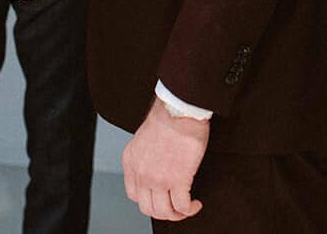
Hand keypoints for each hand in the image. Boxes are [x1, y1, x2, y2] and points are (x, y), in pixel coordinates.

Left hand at [123, 97, 207, 221]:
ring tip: (187, 208)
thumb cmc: (167, 118)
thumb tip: (157, 168)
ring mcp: (158, 179)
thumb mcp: (144, 139)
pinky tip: (195, 203)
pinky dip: (190, 209)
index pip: (133, 195)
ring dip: (177, 214)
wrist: (178, 111)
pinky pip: (182, 206)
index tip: (159, 199)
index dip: (148, 201)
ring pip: (164, 212)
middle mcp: (141, 174)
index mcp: (131, 162)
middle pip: (148, 208)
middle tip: (174, 208)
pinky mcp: (178, 180)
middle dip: (163, 212)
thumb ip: (145, 157)